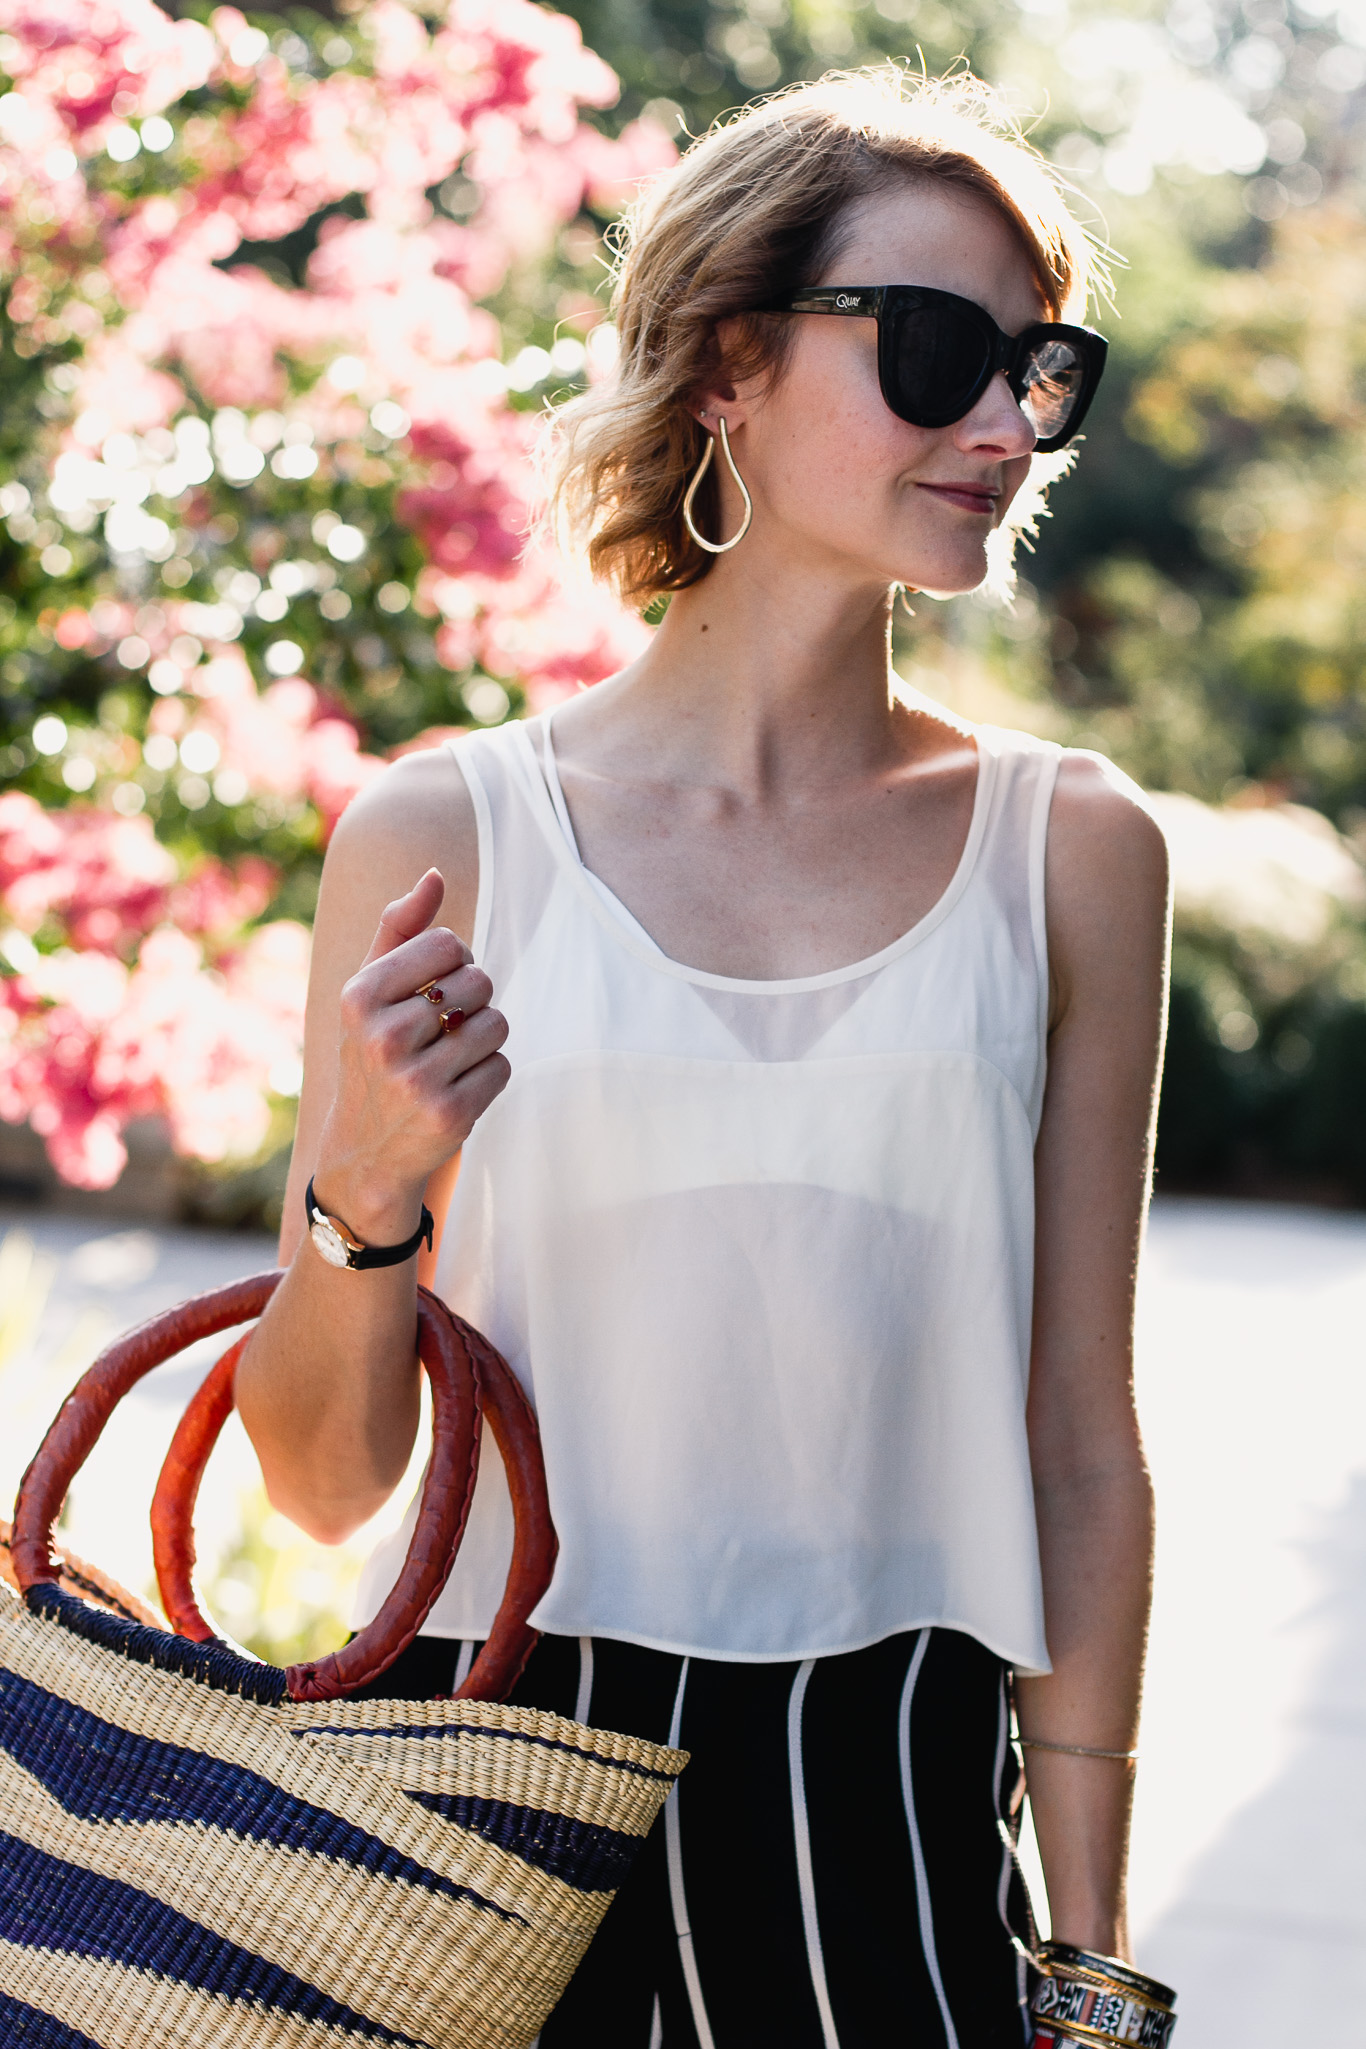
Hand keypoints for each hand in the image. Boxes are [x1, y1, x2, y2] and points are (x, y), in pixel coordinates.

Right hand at [313, 868, 508, 1239]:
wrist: (365, 1150)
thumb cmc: (372, 1054)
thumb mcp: (368, 992)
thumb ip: (399, 929)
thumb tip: (434, 876)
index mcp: (358, 996)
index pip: (449, 944)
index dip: (455, 962)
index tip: (434, 988)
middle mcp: (382, 1037)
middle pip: (479, 982)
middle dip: (472, 1003)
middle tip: (441, 1032)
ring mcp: (416, 1080)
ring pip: (497, 1025)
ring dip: (483, 1040)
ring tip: (449, 1061)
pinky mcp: (450, 1114)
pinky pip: (503, 1067)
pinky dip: (489, 1075)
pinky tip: (457, 1089)